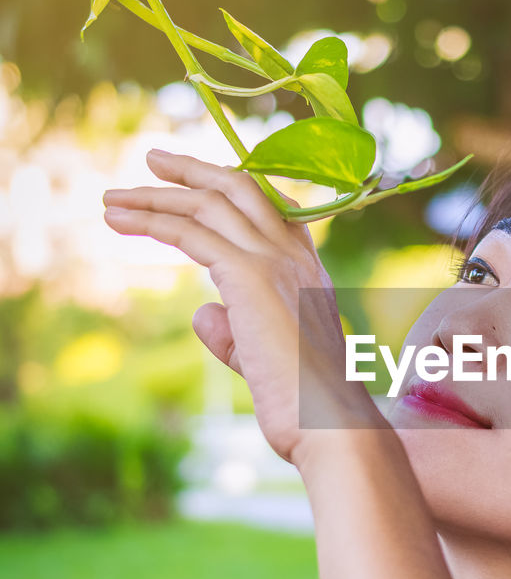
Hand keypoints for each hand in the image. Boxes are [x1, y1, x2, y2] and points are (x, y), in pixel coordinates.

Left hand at [102, 148, 381, 465]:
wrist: (328, 419)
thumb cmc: (304, 403)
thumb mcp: (262, 358)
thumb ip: (232, 332)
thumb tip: (202, 313)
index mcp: (307, 268)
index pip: (270, 206)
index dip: (230, 187)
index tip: (195, 182)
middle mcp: (294, 253)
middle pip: (240, 187)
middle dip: (192, 170)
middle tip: (152, 159)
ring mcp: (273, 259)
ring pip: (208, 203)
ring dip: (155, 195)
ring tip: (114, 197)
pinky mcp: (247, 275)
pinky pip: (191, 233)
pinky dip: (152, 221)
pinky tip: (121, 223)